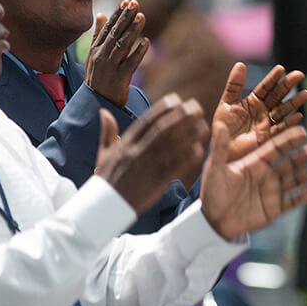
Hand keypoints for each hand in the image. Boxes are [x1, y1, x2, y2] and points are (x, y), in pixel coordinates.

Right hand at [85, 0, 148, 107]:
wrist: (96, 103)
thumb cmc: (96, 77)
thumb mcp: (92, 55)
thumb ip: (98, 35)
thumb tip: (101, 14)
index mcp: (96, 49)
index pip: (108, 28)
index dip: (118, 14)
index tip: (127, 1)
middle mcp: (102, 56)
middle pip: (115, 33)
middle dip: (126, 17)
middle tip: (135, 3)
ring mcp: (110, 67)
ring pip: (123, 45)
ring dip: (133, 30)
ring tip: (142, 16)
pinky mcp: (120, 79)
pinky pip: (131, 64)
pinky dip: (139, 52)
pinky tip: (146, 42)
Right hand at [94, 95, 207, 213]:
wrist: (105, 206)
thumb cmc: (106, 179)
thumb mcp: (103, 153)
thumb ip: (107, 131)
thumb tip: (104, 111)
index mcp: (126, 144)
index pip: (146, 121)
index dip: (162, 109)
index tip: (176, 99)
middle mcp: (137, 152)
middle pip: (162, 130)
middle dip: (180, 117)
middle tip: (196, 106)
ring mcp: (147, 167)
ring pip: (170, 147)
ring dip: (188, 135)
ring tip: (203, 124)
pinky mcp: (155, 183)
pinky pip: (174, 169)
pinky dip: (186, 159)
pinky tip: (199, 150)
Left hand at [200, 120, 306, 239]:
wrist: (212, 221)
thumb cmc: (212, 192)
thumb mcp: (214, 168)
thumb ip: (220, 148)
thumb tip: (217, 124)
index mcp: (255, 162)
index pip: (276, 148)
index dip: (288, 140)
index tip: (302, 131)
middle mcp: (267, 174)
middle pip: (291, 162)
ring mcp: (272, 191)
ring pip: (296, 180)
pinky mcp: (274, 209)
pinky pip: (291, 201)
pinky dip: (301, 197)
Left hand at [215, 62, 306, 160]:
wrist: (222, 149)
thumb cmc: (223, 128)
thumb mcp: (226, 104)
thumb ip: (234, 86)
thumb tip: (240, 64)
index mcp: (253, 101)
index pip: (266, 87)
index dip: (273, 78)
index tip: (281, 68)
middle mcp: (263, 110)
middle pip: (278, 96)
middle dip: (288, 86)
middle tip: (299, 75)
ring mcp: (268, 123)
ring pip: (284, 110)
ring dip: (295, 103)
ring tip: (306, 94)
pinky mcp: (269, 137)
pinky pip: (281, 129)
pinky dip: (290, 123)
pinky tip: (299, 116)